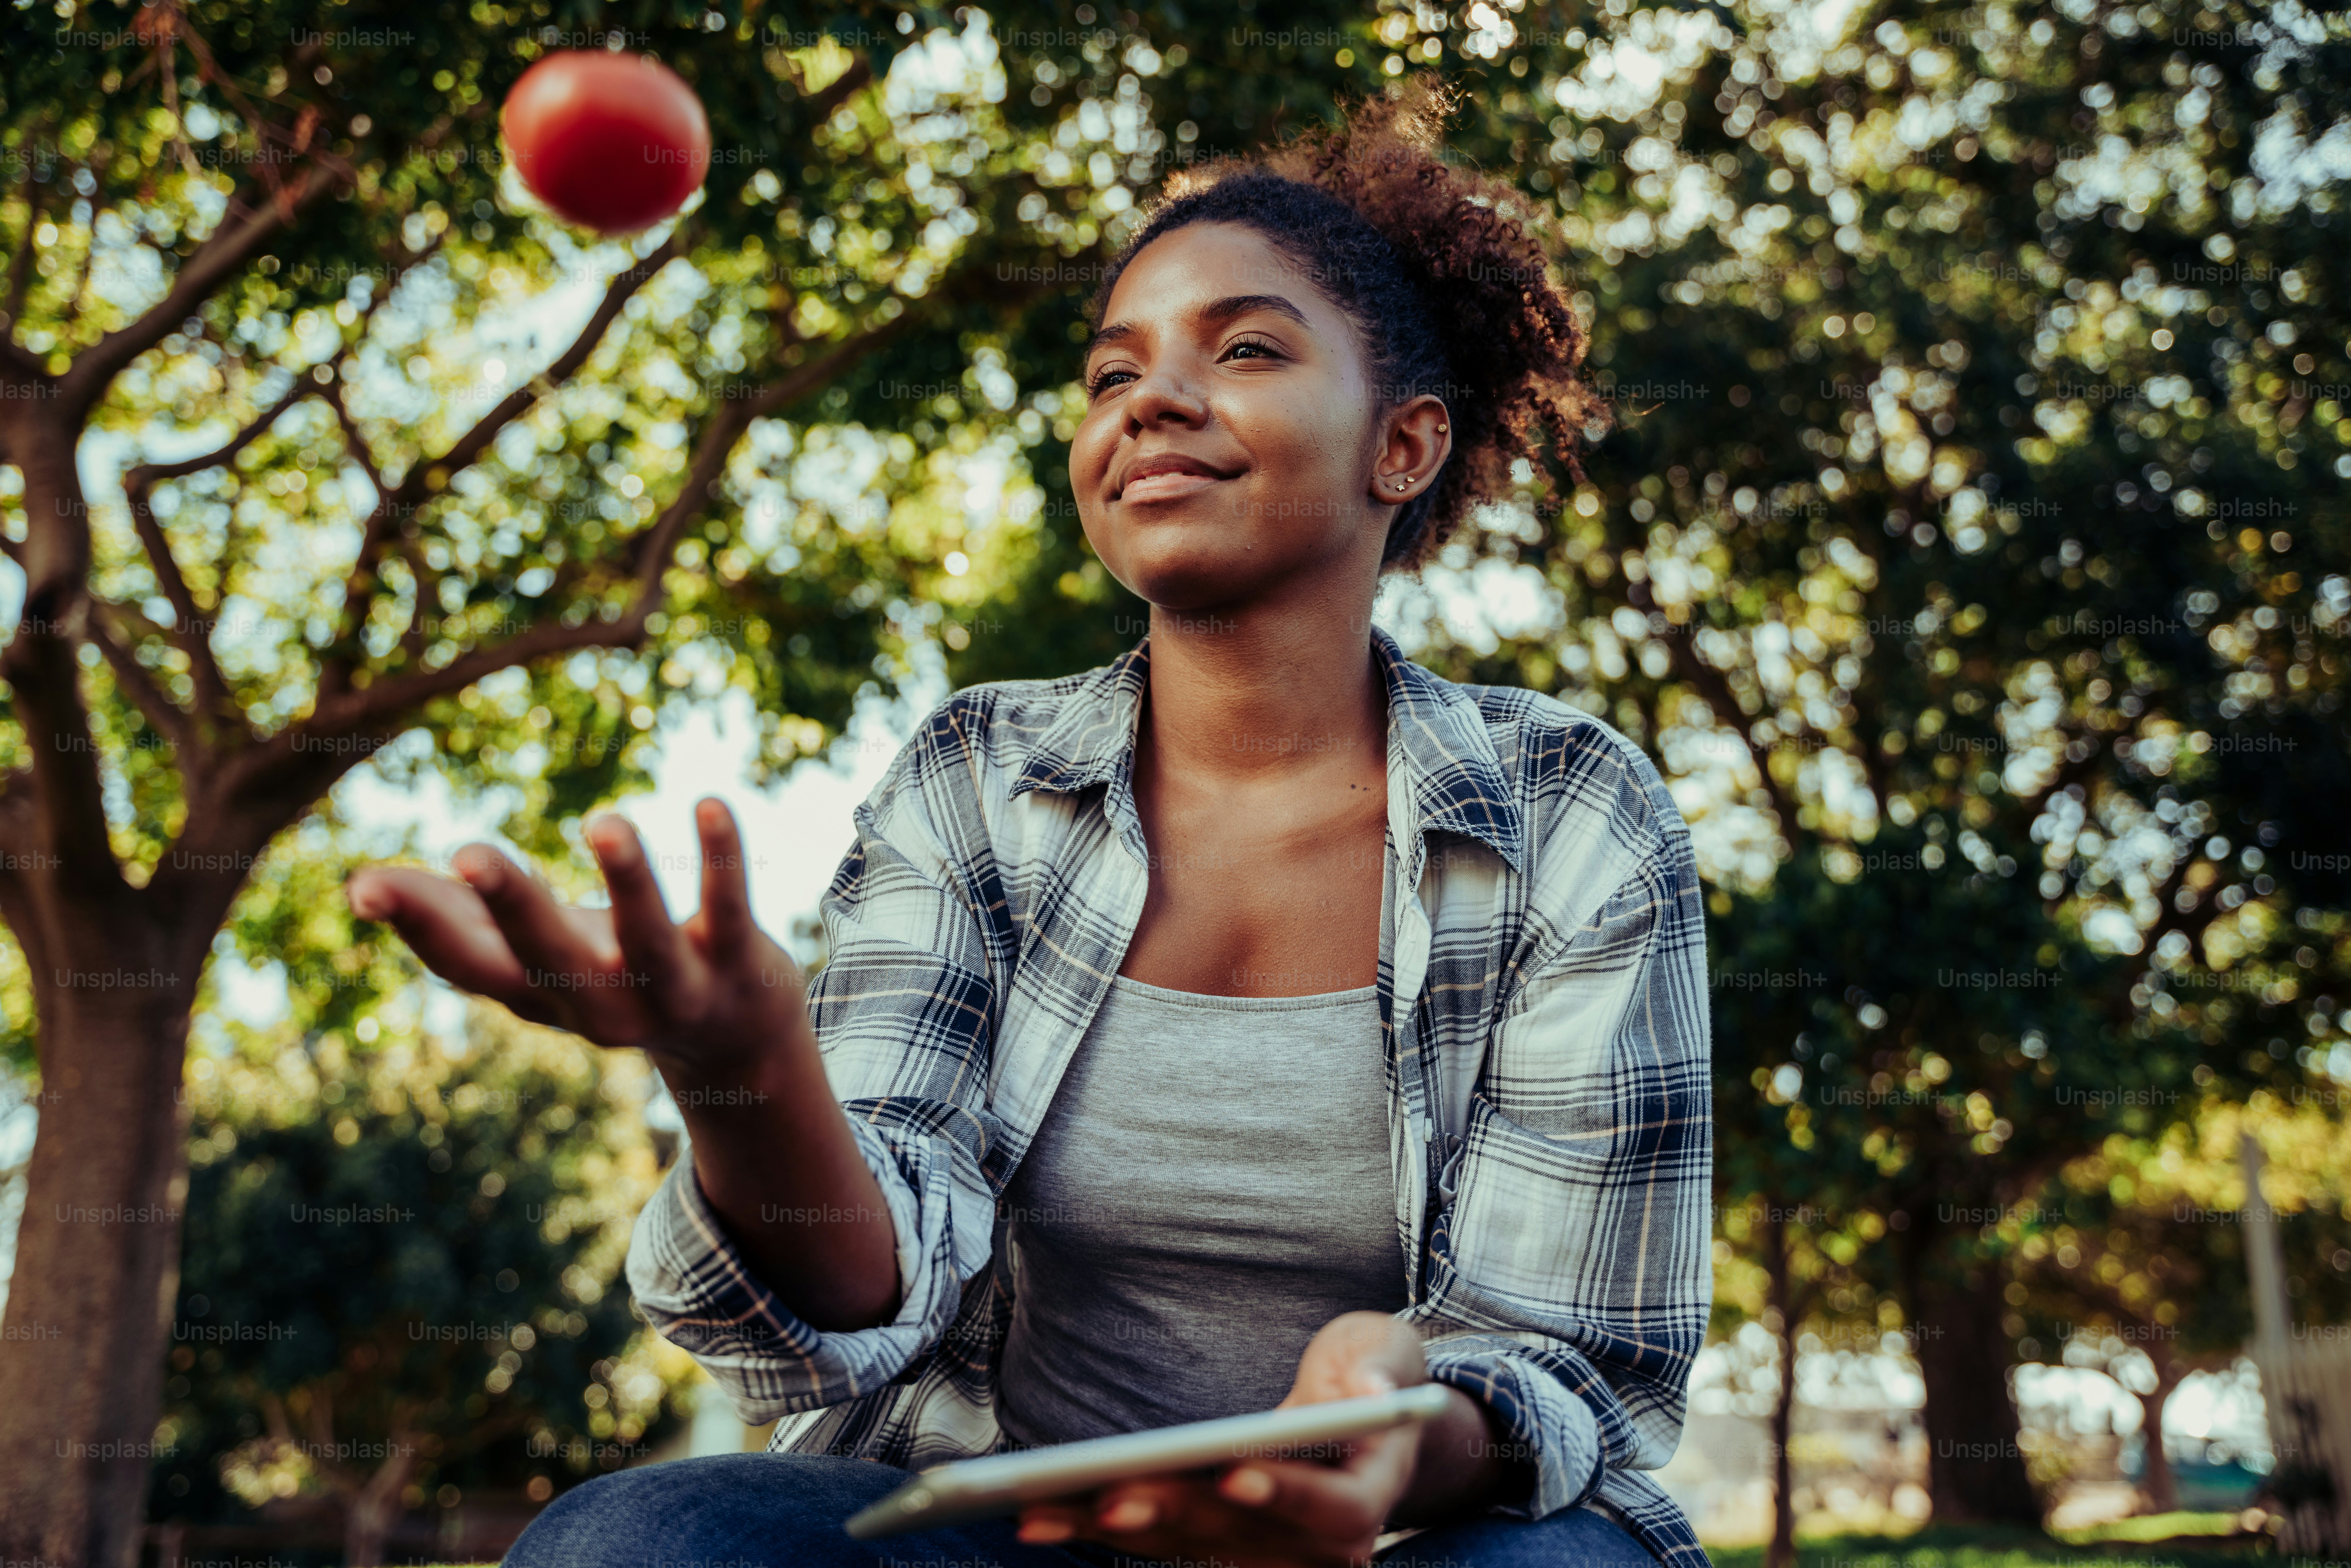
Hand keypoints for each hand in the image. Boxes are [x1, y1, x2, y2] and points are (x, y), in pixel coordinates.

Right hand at [344, 798, 803, 1074]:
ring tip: (606, 821)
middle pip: (549, 958)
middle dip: (511, 906)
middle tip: (468, 851)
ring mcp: (675, 991)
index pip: (469, 966)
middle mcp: (602, 1004)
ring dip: (628, 882)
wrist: (734, 1040)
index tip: (366, 886)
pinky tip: (711, 802)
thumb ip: (456, 917)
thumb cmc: (610, 972)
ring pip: (649, 941)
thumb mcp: (535, 953)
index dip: (418, 928)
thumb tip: (359, 886)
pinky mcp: (739, 965)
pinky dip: (722, 860)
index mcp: (540, 994)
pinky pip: (731, 910)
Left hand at [1012, 1312, 1429, 1567]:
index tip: (1233, 1472)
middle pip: (1240, 1535)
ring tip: (1046, 1508)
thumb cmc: (1368, 1372)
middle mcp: (1320, 1547)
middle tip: (1113, 1494)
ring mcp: (1266, 1557)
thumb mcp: (1383, 1352)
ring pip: (1186, 1548)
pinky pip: (1158, 1544)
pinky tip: (1040, 1517)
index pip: (1332, 1508)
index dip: (1284, 1493)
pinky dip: (1100, 1530)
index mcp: (1367, 1495)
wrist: (1363, 1420)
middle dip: (1175, 1513)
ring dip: (1116, 1530)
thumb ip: (1379, 1367)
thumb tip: (1373, 1389)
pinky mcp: (1217, 1549)